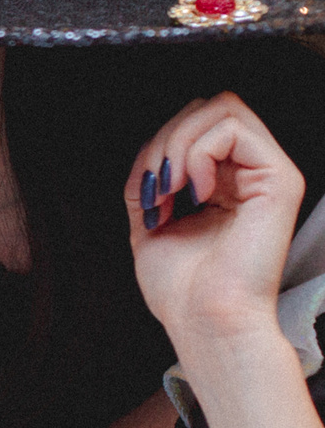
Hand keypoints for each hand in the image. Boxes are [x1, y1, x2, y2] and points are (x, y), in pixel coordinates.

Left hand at [129, 92, 303, 352]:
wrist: (204, 321)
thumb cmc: (182, 289)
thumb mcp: (151, 220)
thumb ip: (149, 181)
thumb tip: (148, 155)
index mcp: (223, 182)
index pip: (194, 124)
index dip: (159, 145)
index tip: (147, 194)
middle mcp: (250, 173)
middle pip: (208, 106)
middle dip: (166, 138)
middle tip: (157, 188)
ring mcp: (268, 173)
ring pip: (221, 107)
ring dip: (177, 143)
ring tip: (171, 189)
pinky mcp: (280, 179)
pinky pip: (232, 128)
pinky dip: (197, 151)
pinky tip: (194, 190)